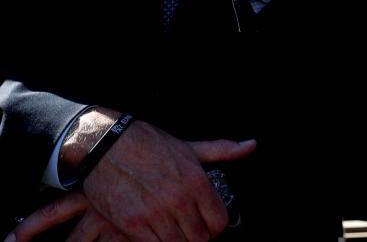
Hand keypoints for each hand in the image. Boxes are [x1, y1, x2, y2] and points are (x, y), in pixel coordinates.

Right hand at [10, 117, 253, 241]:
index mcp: (197, 182)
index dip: (215, 228)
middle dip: (197, 237)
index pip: (219, 222)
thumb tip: (251, 145)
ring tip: (172, 231)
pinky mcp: (130, 224)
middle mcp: (179, 200)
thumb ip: (222, 150)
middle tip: (189, 230)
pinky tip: (154, 233)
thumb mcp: (189, 147)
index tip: (207, 225)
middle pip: (199, 239)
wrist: (105, 144)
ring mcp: (154, 214)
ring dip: (177, 241)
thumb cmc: (149, 144)